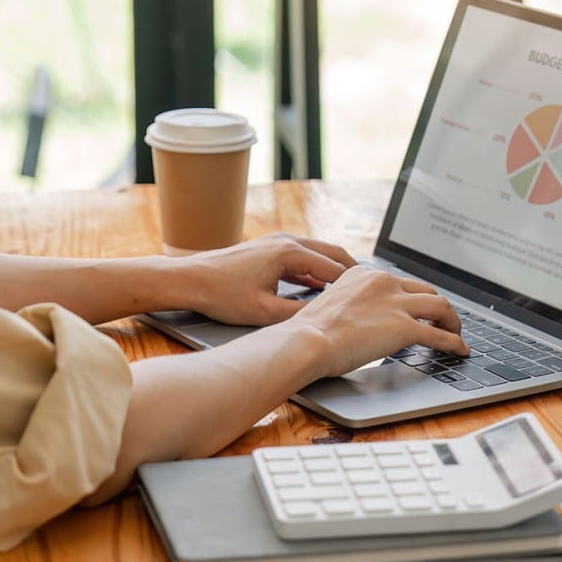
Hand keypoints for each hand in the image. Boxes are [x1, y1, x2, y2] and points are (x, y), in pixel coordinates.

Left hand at [175, 233, 357, 325]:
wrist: (189, 278)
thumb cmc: (221, 294)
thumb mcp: (265, 312)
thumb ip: (299, 314)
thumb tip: (325, 321)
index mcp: (289, 253)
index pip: (335, 269)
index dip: (356, 286)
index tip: (373, 298)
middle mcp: (286, 241)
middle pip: (332, 253)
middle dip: (353, 272)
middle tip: (372, 289)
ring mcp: (276, 242)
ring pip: (317, 253)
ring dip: (334, 269)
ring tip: (351, 288)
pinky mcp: (268, 248)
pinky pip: (302, 256)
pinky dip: (315, 269)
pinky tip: (319, 285)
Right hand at [285, 265, 469, 377]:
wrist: (307, 341)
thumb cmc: (309, 332)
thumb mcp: (331, 305)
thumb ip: (351, 306)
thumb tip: (360, 323)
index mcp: (365, 274)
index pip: (400, 282)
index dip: (414, 298)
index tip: (418, 308)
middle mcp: (384, 282)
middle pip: (426, 290)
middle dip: (437, 307)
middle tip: (442, 321)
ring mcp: (396, 303)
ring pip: (441, 306)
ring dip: (452, 321)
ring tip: (456, 334)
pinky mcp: (405, 327)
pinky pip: (439, 335)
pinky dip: (454, 342)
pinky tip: (459, 350)